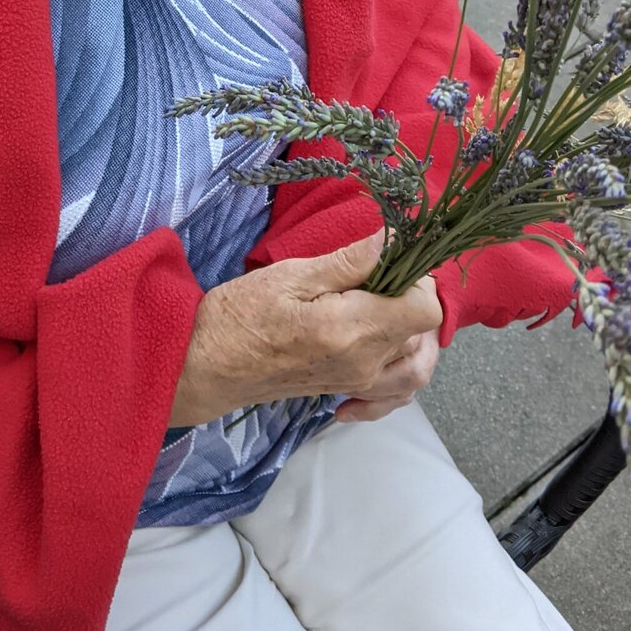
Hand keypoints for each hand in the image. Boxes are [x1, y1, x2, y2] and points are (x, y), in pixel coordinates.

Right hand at [169, 232, 442, 425]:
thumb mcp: (291, 275)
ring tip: (386, 304)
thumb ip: (349, 262)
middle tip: (375, 274)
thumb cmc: (239, 315)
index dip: (416, 278)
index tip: (388, 260)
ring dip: (415, 334)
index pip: (424, 309)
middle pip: (423, 332)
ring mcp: (358, 382)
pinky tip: (383, 350)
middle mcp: (364, 363)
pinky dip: (402, 373)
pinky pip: (396, 391)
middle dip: (410, 297)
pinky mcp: (347, 390)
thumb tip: (394, 239)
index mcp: (351, 330)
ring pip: (417, 365)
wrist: (206, 366)